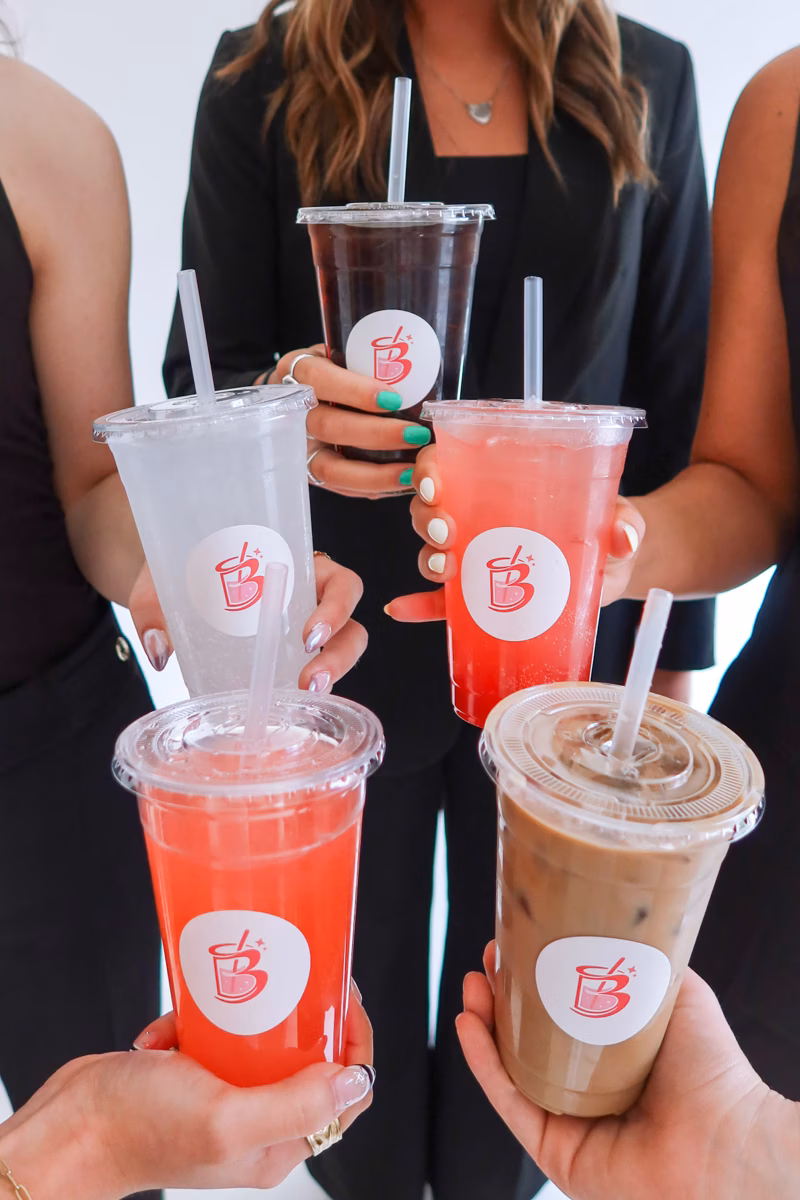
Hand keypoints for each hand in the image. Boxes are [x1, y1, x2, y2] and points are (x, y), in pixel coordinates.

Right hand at [0, 983, 372, 1199]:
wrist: (70, 1125)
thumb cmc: (138, 1129)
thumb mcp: (227, 1117)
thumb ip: (295, 1104)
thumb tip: (355, 1082)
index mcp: (274, 1146)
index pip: (344, 1094)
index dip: (354, 1043)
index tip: (342, 999)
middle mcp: (254, 1125)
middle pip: (307, 1059)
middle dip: (302, 1016)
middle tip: (293, 975)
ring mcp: (223, 1098)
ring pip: (259, 1039)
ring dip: (239, 1012)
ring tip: (221, 997)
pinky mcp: (192, 1074)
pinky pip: (211, 1033)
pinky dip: (192, 1020)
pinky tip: (171, 1027)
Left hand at [128, 554, 365, 691]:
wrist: (170, 584)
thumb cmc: (181, 573)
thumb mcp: (164, 581)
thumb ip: (156, 606)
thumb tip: (159, 648)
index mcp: (296, 566)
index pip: (338, 581)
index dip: (336, 607)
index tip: (307, 634)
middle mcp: (309, 596)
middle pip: (350, 621)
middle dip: (338, 651)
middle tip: (309, 677)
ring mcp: (305, 627)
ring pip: (344, 647)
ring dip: (334, 671)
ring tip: (306, 693)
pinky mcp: (293, 656)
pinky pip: (316, 671)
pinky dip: (311, 687)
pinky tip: (292, 704)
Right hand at [271, 345, 430, 498]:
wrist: (303, 394)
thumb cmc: (336, 370)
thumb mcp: (343, 353)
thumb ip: (368, 361)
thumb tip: (421, 370)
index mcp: (300, 371)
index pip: (319, 378)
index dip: (355, 390)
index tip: (394, 398)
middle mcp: (292, 412)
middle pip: (327, 426)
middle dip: (376, 434)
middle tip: (416, 434)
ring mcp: (299, 446)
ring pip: (330, 467)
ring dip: (376, 472)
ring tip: (413, 469)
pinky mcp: (310, 471)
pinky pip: (340, 486)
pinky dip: (373, 486)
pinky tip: (402, 481)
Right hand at [384, 449, 647, 620]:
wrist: (613, 569)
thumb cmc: (607, 527)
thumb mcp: (619, 515)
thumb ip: (624, 520)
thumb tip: (623, 535)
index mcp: (503, 483)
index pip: (450, 463)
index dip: (431, 469)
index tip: (435, 483)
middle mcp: (479, 516)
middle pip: (430, 507)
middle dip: (428, 517)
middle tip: (448, 530)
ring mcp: (477, 557)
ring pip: (431, 550)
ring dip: (428, 557)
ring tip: (447, 567)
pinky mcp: (480, 596)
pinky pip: (441, 600)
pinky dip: (418, 605)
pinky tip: (402, 610)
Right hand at [457, 943, 793, 1199]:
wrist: (724, 1142)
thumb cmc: (714, 1073)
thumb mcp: (678, 996)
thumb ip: (646, 964)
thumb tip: (622, 922)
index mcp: (615, 1056)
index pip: (559, 1013)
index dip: (533, 978)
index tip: (517, 941)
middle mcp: (589, 1089)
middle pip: (526, 1039)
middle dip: (501, 996)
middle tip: (489, 959)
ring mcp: (569, 1121)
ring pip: (510, 1067)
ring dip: (483, 1024)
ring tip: (473, 984)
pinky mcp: (554, 1151)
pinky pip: (509, 1103)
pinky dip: (483, 1065)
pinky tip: (469, 1026)